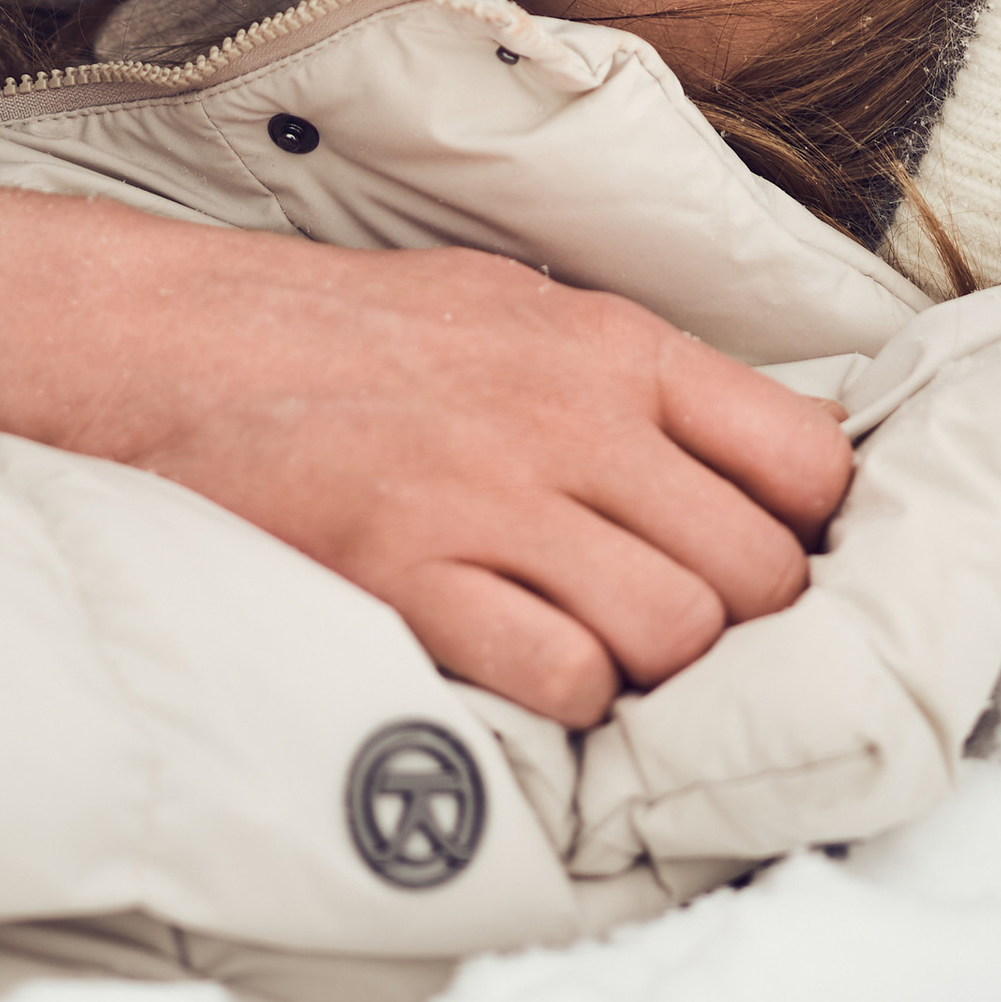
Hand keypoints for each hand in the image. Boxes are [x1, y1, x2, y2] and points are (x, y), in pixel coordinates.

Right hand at [0, 177, 852, 728]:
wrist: (188, 340)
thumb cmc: (363, 328)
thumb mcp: (523, 303)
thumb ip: (636, 373)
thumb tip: (748, 446)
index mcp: (615, 344)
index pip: (804, 455)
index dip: (812, 527)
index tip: (776, 551)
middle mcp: (573, 416)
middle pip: (758, 572)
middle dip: (742, 621)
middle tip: (685, 622)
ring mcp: (494, 498)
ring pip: (676, 634)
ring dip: (657, 668)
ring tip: (605, 647)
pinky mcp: (415, 574)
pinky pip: (563, 679)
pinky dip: (569, 698)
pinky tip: (531, 666)